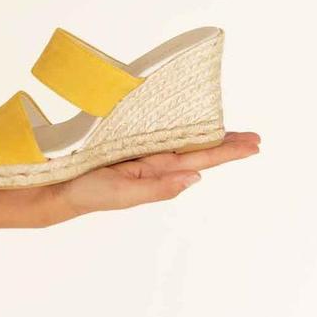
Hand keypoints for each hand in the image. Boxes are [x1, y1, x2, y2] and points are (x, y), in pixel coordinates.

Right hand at [50, 131, 260, 215]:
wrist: (58, 187)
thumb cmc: (90, 193)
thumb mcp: (126, 193)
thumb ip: (159, 188)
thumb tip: (196, 177)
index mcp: (160, 173)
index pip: (202, 159)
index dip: (228, 151)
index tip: (254, 145)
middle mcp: (157, 161)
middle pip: (200, 148)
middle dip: (228, 142)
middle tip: (257, 138)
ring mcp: (144, 150)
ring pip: (184, 139)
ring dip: (210, 135)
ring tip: (236, 132)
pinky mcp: (130, 138)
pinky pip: (162, 130)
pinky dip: (180, 125)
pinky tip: (193, 123)